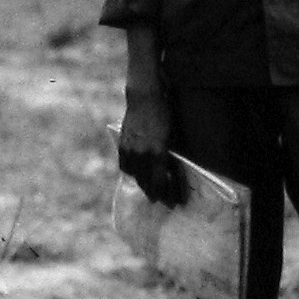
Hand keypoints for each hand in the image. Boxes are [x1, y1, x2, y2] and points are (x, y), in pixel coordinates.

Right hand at [117, 87, 182, 204]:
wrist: (145, 96)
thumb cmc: (165, 113)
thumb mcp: (173, 135)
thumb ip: (171, 154)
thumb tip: (174, 171)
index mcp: (157, 152)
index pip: (161, 181)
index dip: (168, 194)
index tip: (175, 202)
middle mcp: (142, 153)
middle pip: (147, 182)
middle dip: (157, 194)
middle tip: (164, 202)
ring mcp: (130, 149)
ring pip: (136, 175)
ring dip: (144, 185)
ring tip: (150, 191)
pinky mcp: (123, 144)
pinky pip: (125, 164)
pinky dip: (131, 172)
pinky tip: (136, 175)